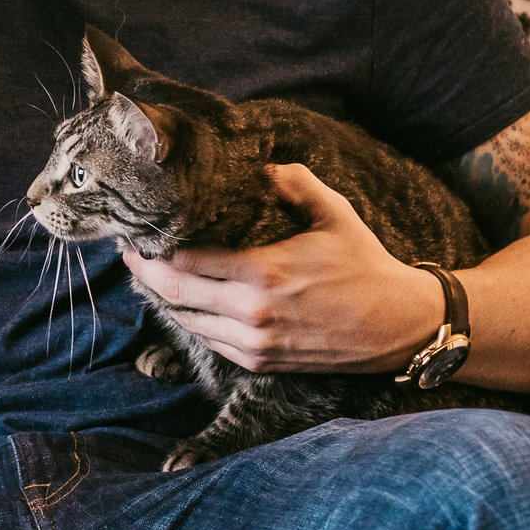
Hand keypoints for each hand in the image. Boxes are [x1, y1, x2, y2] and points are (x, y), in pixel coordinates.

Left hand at [119, 163, 442, 373]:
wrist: (398, 324)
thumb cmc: (365, 264)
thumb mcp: (335, 213)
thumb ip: (295, 183)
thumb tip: (263, 166)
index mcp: (264, 271)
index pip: (186, 260)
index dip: (154, 248)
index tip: (140, 232)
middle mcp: (252, 312)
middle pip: (174, 293)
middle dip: (145, 272)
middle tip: (131, 253)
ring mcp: (255, 342)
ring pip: (186, 320)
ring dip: (164, 298)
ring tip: (151, 274)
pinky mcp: (261, 362)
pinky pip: (209, 341)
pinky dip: (191, 320)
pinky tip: (185, 302)